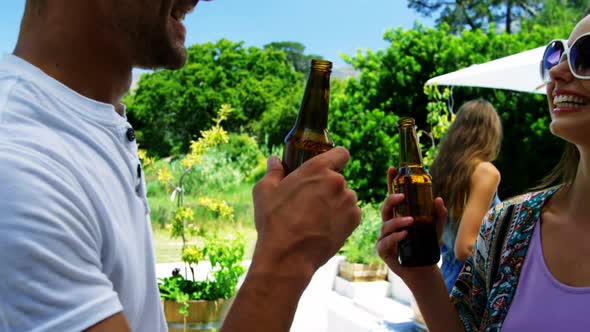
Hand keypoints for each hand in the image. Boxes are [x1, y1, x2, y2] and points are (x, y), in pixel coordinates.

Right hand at [251, 147, 361, 280]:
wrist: (288, 256)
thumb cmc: (273, 222)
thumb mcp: (264, 192)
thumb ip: (273, 172)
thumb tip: (274, 160)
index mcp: (317, 169)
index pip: (341, 153)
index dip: (336, 159)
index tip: (328, 167)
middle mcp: (337, 181)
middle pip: (338, 179)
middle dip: (327, 188)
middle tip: (310, 202)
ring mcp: (348, 201)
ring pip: (345, 197)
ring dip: (335, 203)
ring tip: (315, 219)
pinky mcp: (354, 220)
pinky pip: (351, 214)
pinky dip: (341, 219)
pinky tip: (324, 228)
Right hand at [377, 166, 446, 284]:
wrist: (422, 269)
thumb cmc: (425, 246)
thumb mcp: (435, 228)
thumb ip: (438, 215)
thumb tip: (438, 199)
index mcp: (399, 215)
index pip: (394, 196)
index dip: (391, 182)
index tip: (392, 168)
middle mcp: (389, 224)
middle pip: (385, 208)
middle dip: (391, 200)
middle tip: (402, 196)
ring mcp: (385, 237)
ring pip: (386, 225)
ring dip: (397, 222)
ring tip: (411, 221)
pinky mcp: (383, 250)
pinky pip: (385, 242)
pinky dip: (395, 238)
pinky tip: (404, 235)